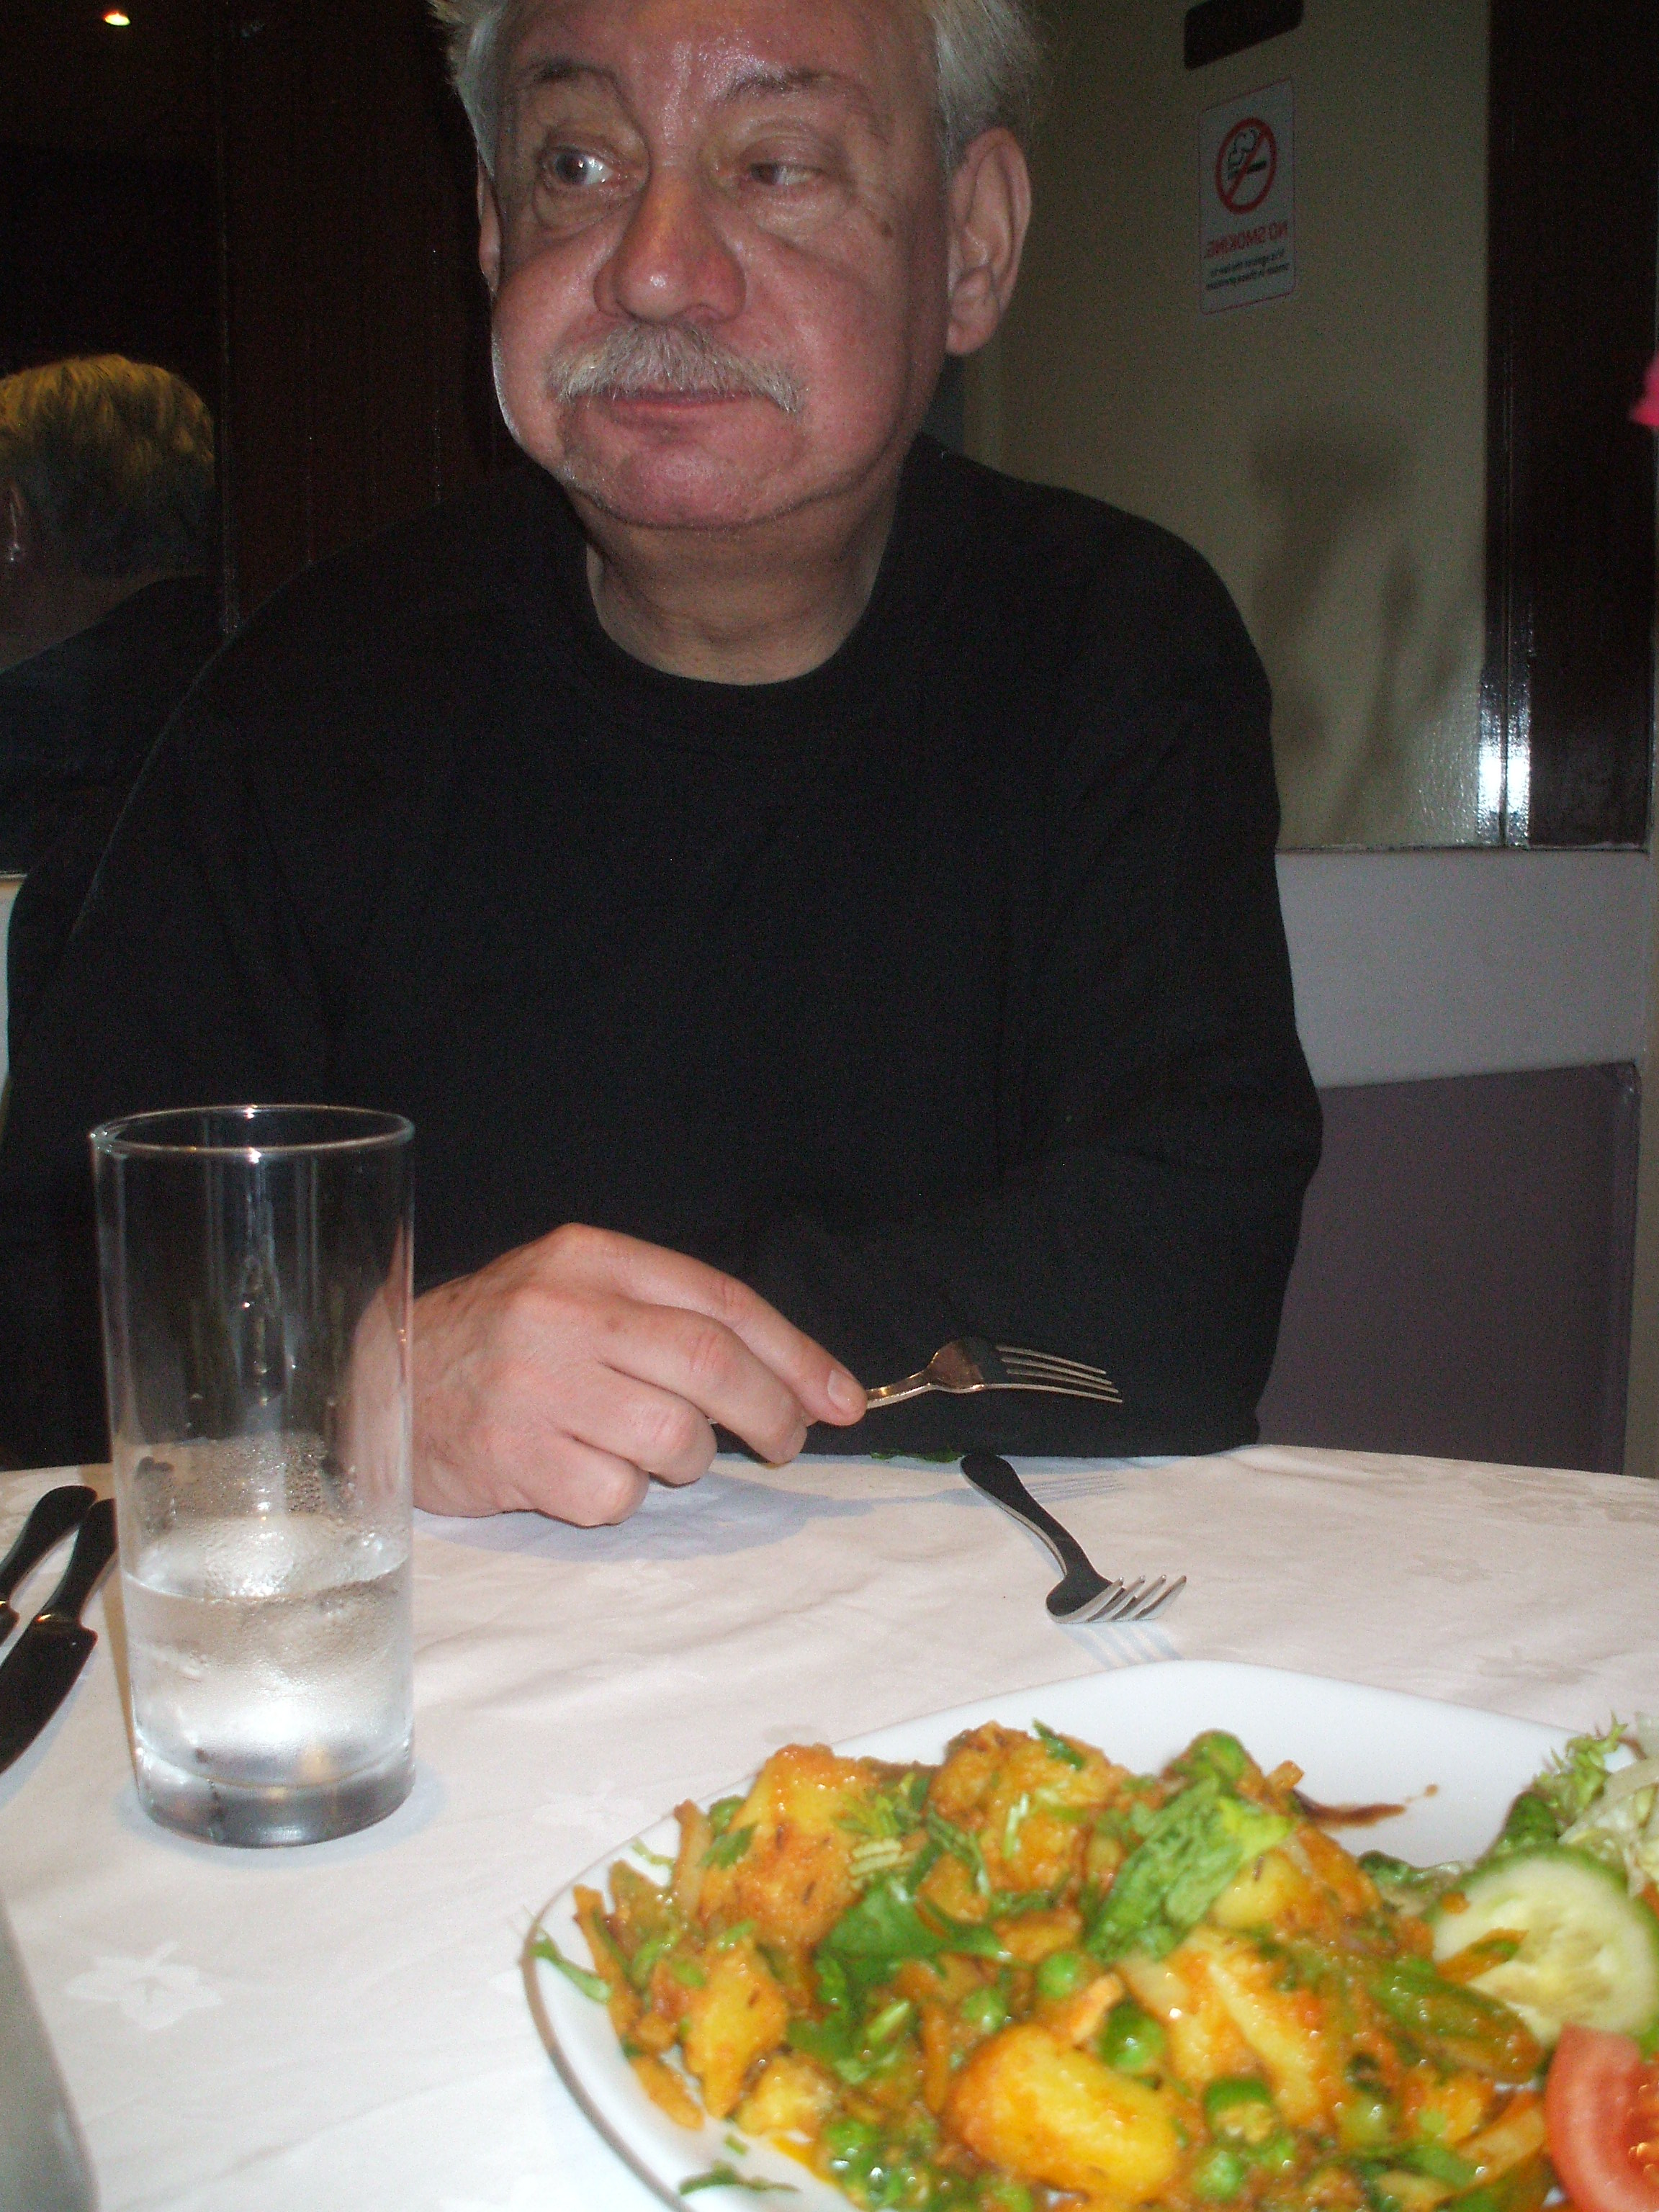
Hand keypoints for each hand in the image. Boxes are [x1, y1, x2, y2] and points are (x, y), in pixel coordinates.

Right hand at [411, 1223, 865, 1524]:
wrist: (384, 1381)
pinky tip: (589, 1473)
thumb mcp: (576, 1289)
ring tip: (660, 1453)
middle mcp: (565, 1312)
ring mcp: (536, 1385)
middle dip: (772, 1413)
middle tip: (788, 1442)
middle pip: (710, 1366)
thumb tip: (792, 1380)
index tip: (840, 1401)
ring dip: (691, 1461)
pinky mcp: (513, 1457)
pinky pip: (616, 1495)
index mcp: (592, 1257)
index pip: (722, 1303)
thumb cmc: (504, 1342)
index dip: (797, 1356)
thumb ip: (668, 1316)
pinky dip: (625, 1496)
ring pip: (674, 1438)